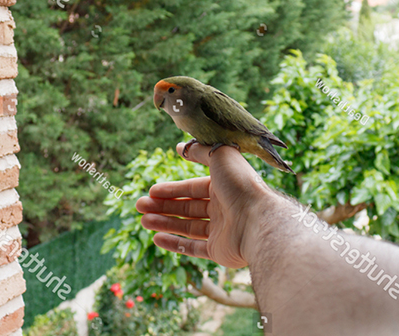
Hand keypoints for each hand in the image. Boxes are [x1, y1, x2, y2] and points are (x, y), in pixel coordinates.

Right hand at [136, 142, 274, 267]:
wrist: (259, 220)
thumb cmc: (241, 184)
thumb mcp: (220, 156)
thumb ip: (200, 151)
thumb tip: (179, 147)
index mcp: (225, 186)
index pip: (193, 187)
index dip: (172, 189)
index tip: (151, 190)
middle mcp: (224, 207)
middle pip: (188, 207)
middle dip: (163, 206)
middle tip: (139, 206)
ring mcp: (222, 230)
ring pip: (188, 227)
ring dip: (164, 223)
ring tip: (143, 221)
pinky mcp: (219, 251)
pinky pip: (193, 248)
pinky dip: (175, 244)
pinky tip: (156, 239)